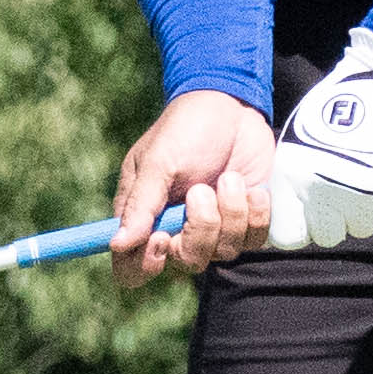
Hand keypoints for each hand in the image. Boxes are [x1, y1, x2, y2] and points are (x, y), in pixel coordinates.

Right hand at [111, 91, 275, 284]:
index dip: (145, 265)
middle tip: (201, 191)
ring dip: (230, 213)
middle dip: (200, 229)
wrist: (234, 105)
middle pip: (185, 263)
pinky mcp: (246, 221)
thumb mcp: (159, 160)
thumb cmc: (186, 128)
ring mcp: (214, 227)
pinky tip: (254, 188)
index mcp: (143, 217)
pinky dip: (255, 215)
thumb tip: (117, 245)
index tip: (162, 239)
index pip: (132, 268)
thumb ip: (141, 204)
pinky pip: (253, 241)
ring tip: (229, 177)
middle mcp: (176, 229)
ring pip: (223, 253)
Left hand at [269, 26, 372, 251]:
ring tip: (369, 173)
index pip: (289, 236)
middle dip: (334, 217)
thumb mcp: (302, 134)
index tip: (308, 212)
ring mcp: (368, 202)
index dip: (299, 225)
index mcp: (299, 178)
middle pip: (328, 236)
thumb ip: (293, 176)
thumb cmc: (343, 102)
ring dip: (364, 208)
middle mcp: (330, 197)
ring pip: (362, 227)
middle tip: (343, 187)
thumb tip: (294, 208)